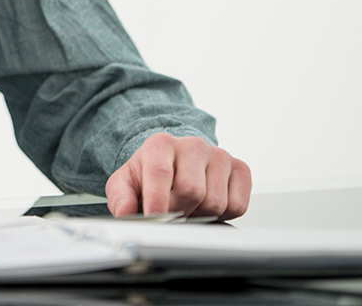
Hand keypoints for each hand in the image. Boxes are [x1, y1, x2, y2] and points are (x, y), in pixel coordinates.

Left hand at [105, 133, 250, 218]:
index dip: (157, 200)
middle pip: (192, 192)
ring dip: (200, 213)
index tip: (154, 218)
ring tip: (188, 205)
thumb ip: (120, 198)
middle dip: (180, 210)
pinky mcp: (240, 168)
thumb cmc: (150, 174)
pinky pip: (237, 206)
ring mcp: (219, 155)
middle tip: (172, 209)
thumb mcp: (126, 183)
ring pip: (215, 202)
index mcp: (160, 144)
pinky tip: (207, 203)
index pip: (160, 172)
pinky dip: (223, 214)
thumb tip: (125, 212)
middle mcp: (192, 145)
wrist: (176, 162)